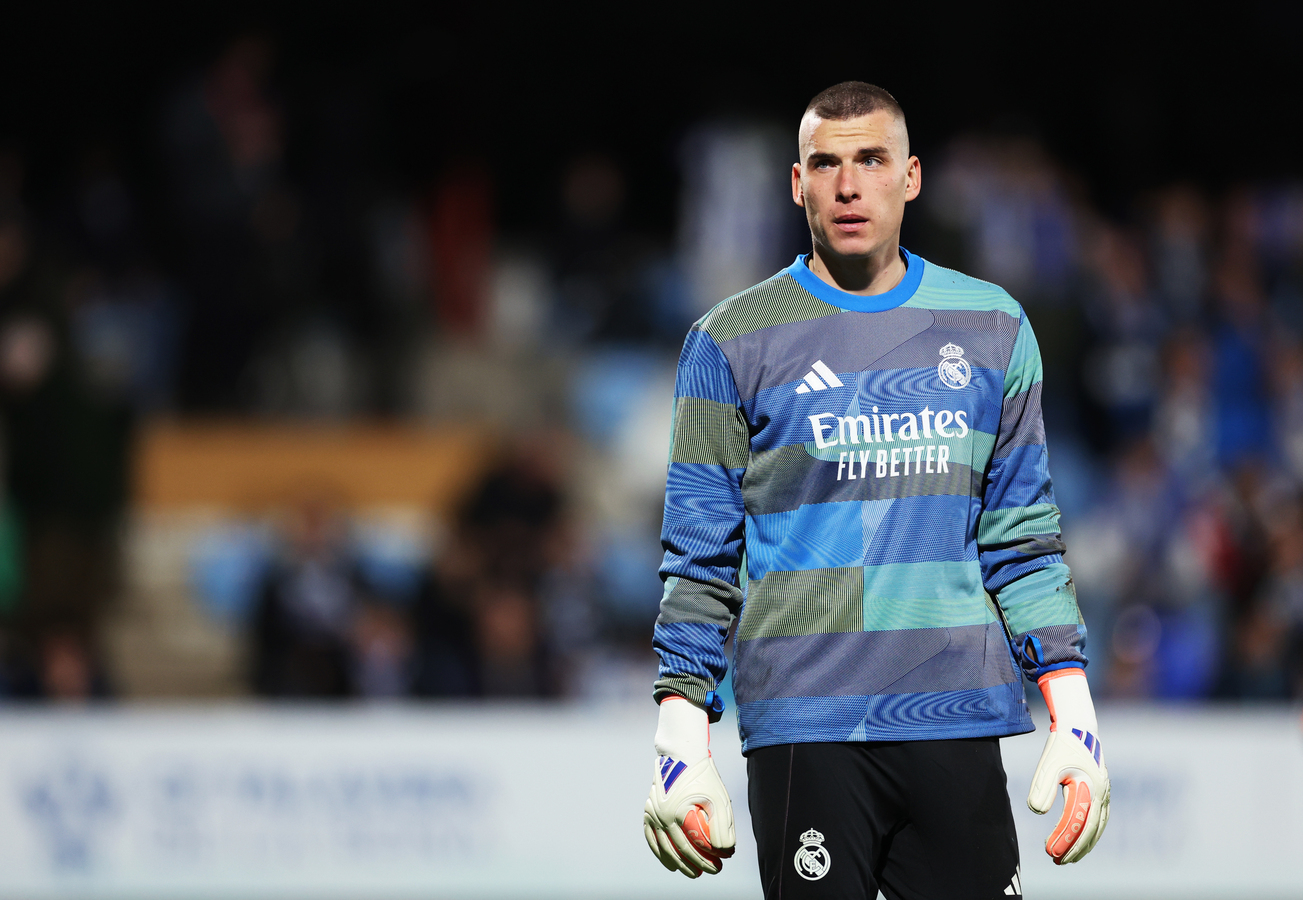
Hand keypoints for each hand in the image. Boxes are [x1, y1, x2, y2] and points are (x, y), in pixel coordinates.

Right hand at [643, 697, 735, 876]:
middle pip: (681, 848)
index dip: (710, 857)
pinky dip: (661, 853)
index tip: (722, 862)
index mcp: (679, 810)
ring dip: (679, 864)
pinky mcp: (648, 811)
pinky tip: (672, 865)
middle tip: (713, 870)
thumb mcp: (719, 798)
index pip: (696, 843)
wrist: (681, 756)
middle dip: (698, 864)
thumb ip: (723, 825)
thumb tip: (725, 850)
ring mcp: (653, 813)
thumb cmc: (703, 777)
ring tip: (694, 873)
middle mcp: (662, 814)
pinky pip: (651, 838)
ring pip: (665, 847)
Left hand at [1027, 668, 1110, 863]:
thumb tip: (1036, 811)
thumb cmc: (1062, 744)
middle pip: (1090, 829)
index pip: (1077, 822)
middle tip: (1058, 862)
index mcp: (1089, 788)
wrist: (1079, 726)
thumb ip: (1042, 787)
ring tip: (1068, 858)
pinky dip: (1091, 832)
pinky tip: (1080, 840)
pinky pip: (1100, 819)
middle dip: (1075, 848)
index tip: (1050, 852)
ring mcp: (1104, 793)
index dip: (1064, 839)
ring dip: (1084, 844)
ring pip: (1097, 827)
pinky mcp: (1102, 791)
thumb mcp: (1048, 764)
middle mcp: (1101, 793)